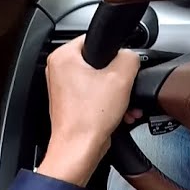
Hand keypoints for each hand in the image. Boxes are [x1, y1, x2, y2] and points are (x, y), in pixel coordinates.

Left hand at [38, 35, 140, 186]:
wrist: (79, 150)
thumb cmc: (88, 118)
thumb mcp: (121, 77)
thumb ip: (130, 57)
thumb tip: (131, 56)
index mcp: (63, 57)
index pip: (96, 39)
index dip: (115, 52)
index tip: (122, 66)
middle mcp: (59, 71)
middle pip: (100, 63)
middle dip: (120, 78)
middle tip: (126, 87)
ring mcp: (64, 89)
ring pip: (100, 82)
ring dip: (118, 93)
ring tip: (127, 104)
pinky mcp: (71, 104)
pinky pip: (96, 96)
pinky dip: (110, 103)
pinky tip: (122, 113)